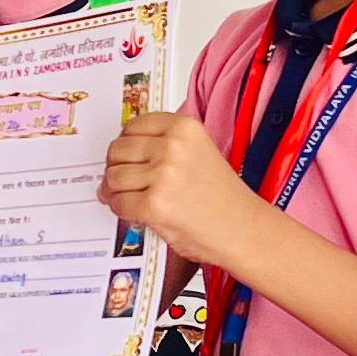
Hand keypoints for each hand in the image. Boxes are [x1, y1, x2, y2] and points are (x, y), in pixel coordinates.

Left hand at [98, 112, 259, 270]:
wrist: (242, 230)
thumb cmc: (223, 198)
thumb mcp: (198, 153)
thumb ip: (164, 145)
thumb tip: (122, 155)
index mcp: (185, 127)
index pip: (133, 126)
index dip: (126, 144)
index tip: (127, 156)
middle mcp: (173, 145)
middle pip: (118, 149)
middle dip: (117, 167)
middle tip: (124, 181)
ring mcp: (163, 174)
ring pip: (113, 176)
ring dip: (115, 191)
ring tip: (129, 197)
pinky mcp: (154, 203)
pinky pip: (118, 202)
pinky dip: (120, 210)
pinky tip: (135, 212)